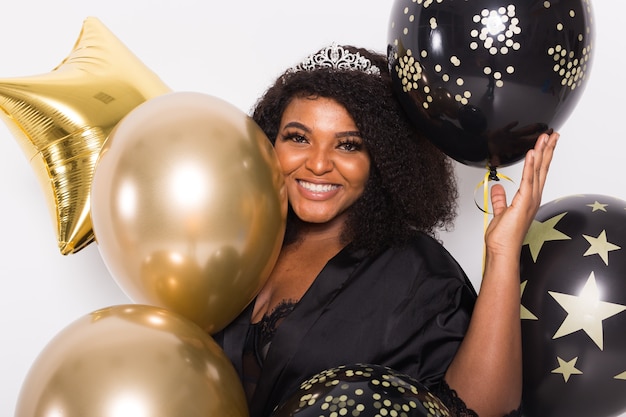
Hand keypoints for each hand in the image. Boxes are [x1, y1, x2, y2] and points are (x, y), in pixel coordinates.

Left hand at [485, 131, 558, 255]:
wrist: (502, 250)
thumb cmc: (503, 236)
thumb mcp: (500, 212)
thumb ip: (500, 199)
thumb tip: (498, 188)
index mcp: (528, 198)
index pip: (537, 173)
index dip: (542, 157)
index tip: (545, 143)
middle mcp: (533, 197)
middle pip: (543, 168)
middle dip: (548, 150)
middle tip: (553, 134)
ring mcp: (530, 199)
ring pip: (538, 171)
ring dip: (542, 152)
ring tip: (546, 137)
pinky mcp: (524, 202)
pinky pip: (528, 180)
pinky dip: (530, 165)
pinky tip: (532, 153)